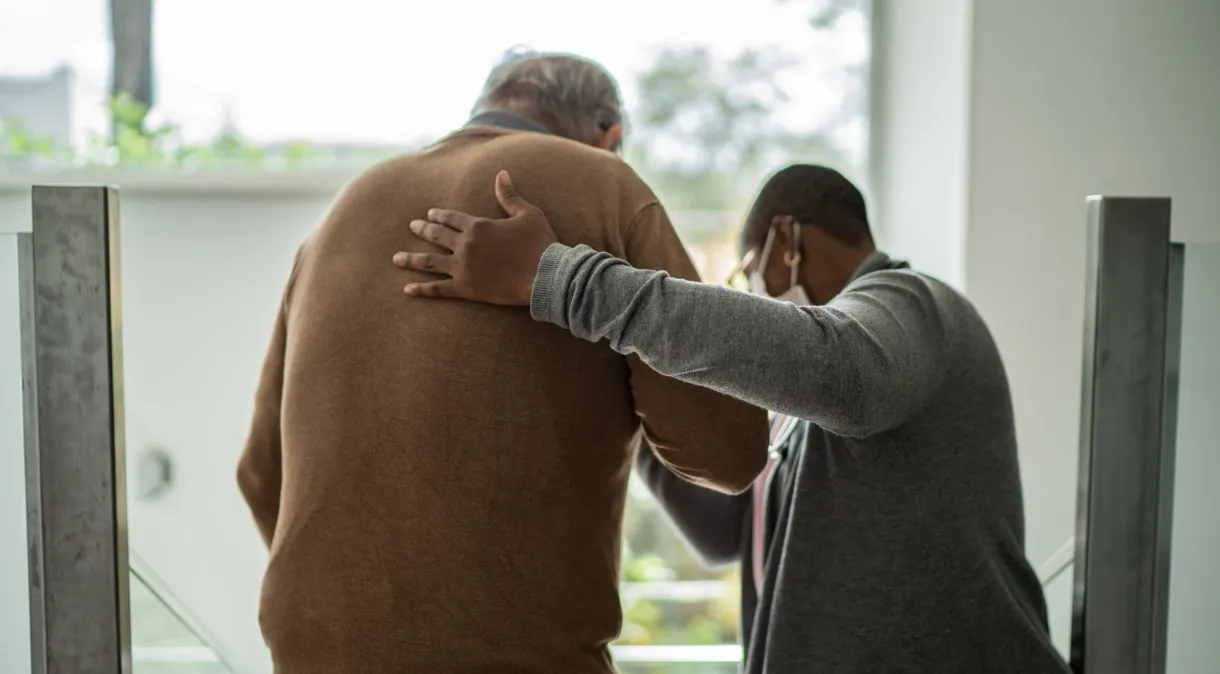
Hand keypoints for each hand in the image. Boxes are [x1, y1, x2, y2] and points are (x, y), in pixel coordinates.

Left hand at [393, 170, 558, 305]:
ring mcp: (463, 267)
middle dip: (422, 230)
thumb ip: (509, 196)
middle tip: (411, 227)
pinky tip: (406, 289)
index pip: (451, 218)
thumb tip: (501, 174)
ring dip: (411, 259)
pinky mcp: (466, 289)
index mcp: (478, 226)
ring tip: (396, 258)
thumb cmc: (539, 244)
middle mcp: (465, 245)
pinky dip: (421, 289)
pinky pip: (438, 289)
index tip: (429, 214)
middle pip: (436, 236)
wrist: (545, 275)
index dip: (439, 215)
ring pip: (430, 262)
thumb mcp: (527, 214)